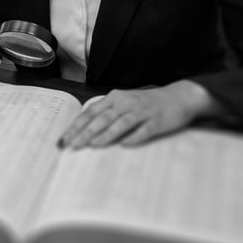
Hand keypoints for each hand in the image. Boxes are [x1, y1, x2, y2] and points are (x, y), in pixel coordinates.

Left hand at [57, 80, 217, 148]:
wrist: (178, 97)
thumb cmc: (146, 103)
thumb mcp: (124, 103)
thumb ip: (107, 113)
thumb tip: (84, 129)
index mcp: (115, 98)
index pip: (91, 112)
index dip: (76, 126)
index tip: (64, 139)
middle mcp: (126, 103)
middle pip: (102, 118)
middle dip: (85, 132)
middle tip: (72, 146)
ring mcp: (142, 111)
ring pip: (120, 123)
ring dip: (105, 134)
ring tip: (92, 144)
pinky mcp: (157, 121)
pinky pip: (143, 130)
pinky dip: (133, 137)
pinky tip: (124, 145)